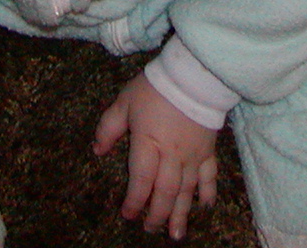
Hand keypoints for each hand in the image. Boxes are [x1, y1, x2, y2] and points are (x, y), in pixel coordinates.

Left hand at [93, 72, 217, 240]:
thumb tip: (98, 150)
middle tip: (149, 229)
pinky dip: (208, 193)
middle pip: (164, 192)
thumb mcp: (124, 101)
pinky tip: (205, 207)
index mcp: (149, 143)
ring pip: (186, 191)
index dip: (134, 200)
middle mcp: (172, 155)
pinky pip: (209, 176)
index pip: (141, 179)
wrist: (194, 74)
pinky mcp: (208, 150)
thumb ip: (109, 127)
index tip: (127, 214)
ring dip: (180, 214)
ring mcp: (192, 155)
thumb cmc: (155, 87)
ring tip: (175, 234)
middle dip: (156, 214)